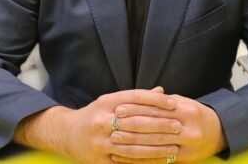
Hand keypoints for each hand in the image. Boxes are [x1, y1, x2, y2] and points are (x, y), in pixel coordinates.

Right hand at [14, 87, 179, 163]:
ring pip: (134, 144)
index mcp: (107, 101)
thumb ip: (137, 98)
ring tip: (174, 146)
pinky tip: (158, 160)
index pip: (136, 98)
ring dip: (156, 146)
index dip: (156, 100)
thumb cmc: (96, 114)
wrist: (68, 133)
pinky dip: (145, 161)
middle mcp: (103, 119)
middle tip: (179, 126)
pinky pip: (127, 161)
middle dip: (160, 124)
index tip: (173, 103)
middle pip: (137, 121)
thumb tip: (162, 91)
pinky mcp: (100, 159)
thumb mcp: (112, 101)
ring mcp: (101, 140)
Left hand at [110, 94, 226, 162]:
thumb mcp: (181, 102)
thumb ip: (161, 101)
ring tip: (114, 141)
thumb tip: (138, 97)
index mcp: (185, 109)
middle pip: (154, 127)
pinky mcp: (186, 159)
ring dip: (133, 145)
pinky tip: (127, 158)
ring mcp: (188, 145)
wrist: (219, 131)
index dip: (136, 108)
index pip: (156, 108)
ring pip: (156, 145)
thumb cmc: (194, 114)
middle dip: (131, 127)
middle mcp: (188, 127)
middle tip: (112, 125)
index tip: (119, 108)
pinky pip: (160, 160)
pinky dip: (142, 160)